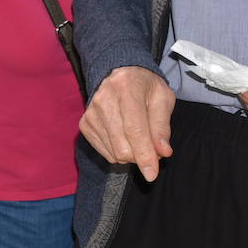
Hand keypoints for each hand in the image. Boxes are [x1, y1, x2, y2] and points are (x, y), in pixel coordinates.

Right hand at [78, 66, 175, 180]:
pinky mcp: (85, 124)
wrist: (119, 73)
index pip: (135, 129)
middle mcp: (103, 99)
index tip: (152, 174)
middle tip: (152, 147)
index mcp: (126, 88)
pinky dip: (118, 152)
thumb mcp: (163, 98)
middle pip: (122, 146)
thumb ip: (162, 126)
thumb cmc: (144, 86)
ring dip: (131, 154)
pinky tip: (124, 137)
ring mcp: (91, 113)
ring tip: (138, 139)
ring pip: (113, 152)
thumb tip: (162, 152)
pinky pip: (105, 152)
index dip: (144, 154)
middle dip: (140, 156)